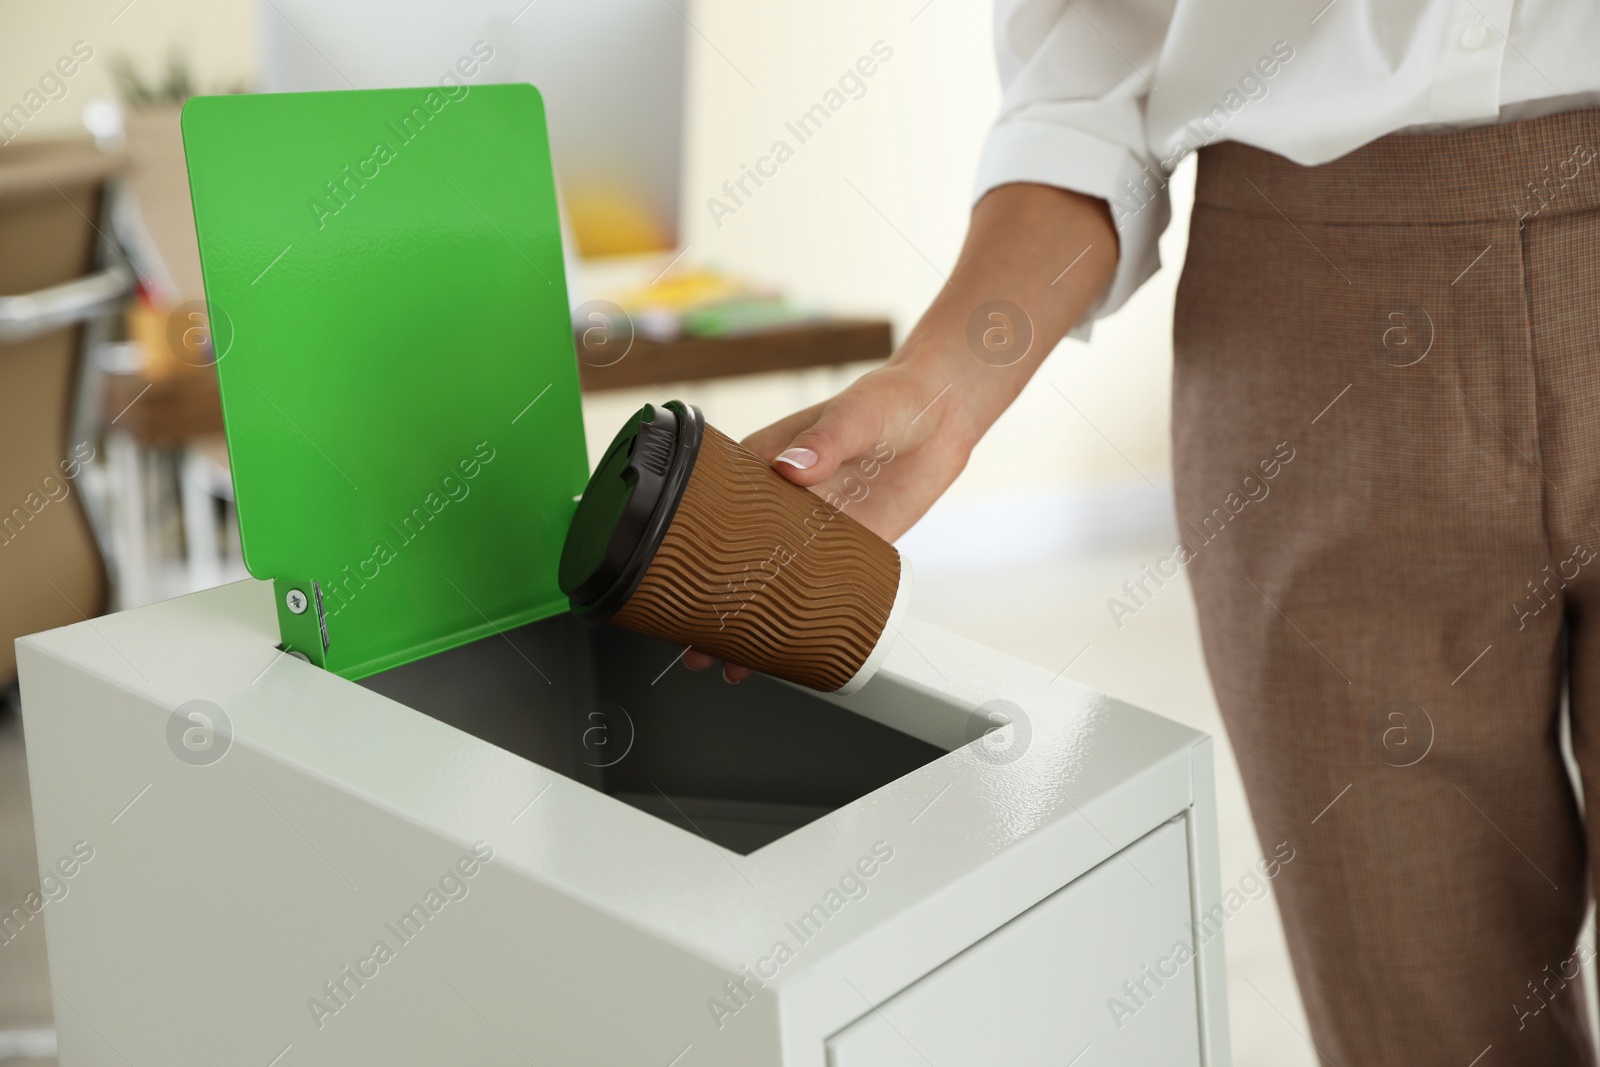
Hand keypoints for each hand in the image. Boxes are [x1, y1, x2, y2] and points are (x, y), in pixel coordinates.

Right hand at [685, 356, 977, 681]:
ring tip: (732, 661)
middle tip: (697, 643)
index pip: (717, 512)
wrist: (942, 415)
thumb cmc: (890, 399)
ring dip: (756, 620)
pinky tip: (791, 647)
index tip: (677, 578)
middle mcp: (783, 503)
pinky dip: (804, 619)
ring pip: (776, 582)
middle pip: (740, 558)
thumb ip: (825, 441)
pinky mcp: (853, 547)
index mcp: (766, 465)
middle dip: (717, 601)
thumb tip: (794, 466)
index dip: (695, 548)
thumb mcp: (856, 414)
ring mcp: (815, 529)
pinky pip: (822, 589)